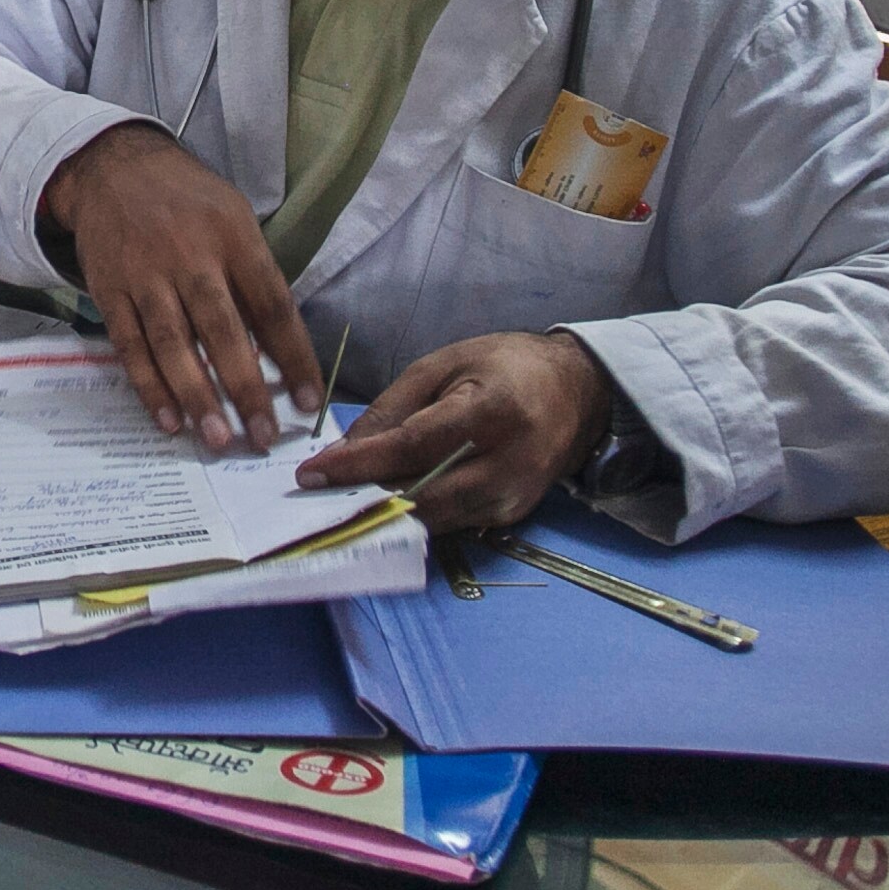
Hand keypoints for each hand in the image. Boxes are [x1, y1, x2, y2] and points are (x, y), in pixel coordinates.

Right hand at [37, 120, 319, 451]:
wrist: (113, 167)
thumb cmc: (188, 201)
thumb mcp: (235, 220)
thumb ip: (254, 281)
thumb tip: (278, 353)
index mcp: (233, 236)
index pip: (272, 305)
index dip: (294, 357)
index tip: (308, 402)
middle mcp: (190, 255)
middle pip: (223, 330)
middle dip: (246, 388)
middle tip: (263, 437)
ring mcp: (145, 274)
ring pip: (174, 344)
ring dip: (197, 396)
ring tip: (219, 440)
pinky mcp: (110, 290)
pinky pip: (130, 346)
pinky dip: (149, 386)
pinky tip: (169, 419)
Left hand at [299, 330, 611, 533]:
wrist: (577, 392)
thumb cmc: (504, 367)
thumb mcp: (442, 365)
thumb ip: (392, 407)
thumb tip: (346, 451)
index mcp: (491, 412)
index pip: (414, 447)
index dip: (360, 464)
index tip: (312, 473)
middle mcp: (507, 463)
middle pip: (422, 495)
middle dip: (362, 499)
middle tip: (313, 499)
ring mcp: (513, 497)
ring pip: (432, 519)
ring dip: (381, 515)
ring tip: (336, 504)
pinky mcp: (511, 516)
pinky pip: (450, 524)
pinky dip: (412, 517)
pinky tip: (379, 507)